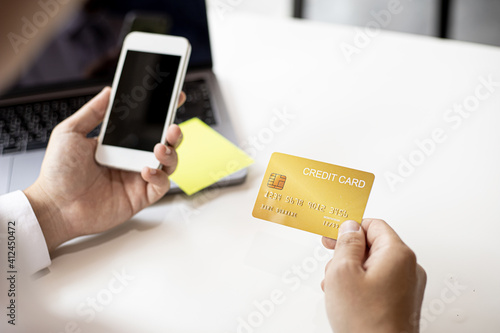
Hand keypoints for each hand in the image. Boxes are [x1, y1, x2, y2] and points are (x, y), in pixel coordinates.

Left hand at [24, 87, 185, 252]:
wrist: (54, 206)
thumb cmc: (58, 172)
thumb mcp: (70, 132)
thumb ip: (92, 111)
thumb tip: (108, 91)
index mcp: (118, 143)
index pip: (146, 125)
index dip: (162, 114)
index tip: (173, 99)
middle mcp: (131, 159)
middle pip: (164, 143)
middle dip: (173, 133)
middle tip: (172, 127)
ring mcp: (137, 178)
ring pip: (168, 163)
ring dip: (170, 153)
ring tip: (159, 148)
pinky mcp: (140, 197)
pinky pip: (161, 185)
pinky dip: (159, 176)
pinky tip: (145, 170)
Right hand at [322, 219, 425, 332]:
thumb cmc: (367, 322)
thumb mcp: (343, 273)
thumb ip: (346, 244)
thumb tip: (349, 228)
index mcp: (397, 254)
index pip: (373, 224)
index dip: (349, 229)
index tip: (332, 236)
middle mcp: (408, 268)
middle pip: (372, 245)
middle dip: (347, 254)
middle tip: (331, 265)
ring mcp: (406, 286)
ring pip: (373, 265)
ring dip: (350, 272)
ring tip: (337, 289)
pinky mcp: (401, 302)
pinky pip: (378, 282)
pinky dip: (360, 286)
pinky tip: (346, 299)